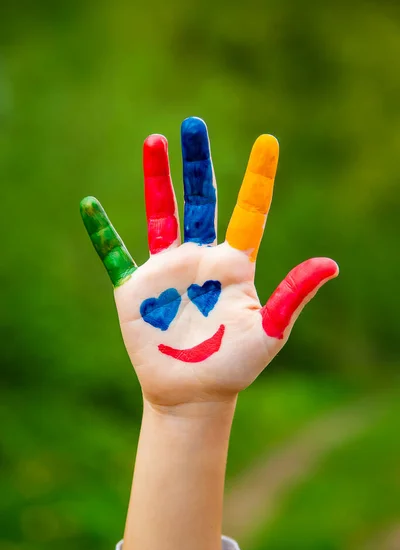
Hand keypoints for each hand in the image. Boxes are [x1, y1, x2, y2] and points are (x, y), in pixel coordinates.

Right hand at [80, 117, 337, 408]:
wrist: (194, 393)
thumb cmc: (235, 366)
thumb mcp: (269, 332)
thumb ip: (292, 296)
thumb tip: (330, 265)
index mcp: (234, 265)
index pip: (249, 212)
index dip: (259, 177)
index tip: (268, 141)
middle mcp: (200, 259)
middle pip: (200, 200)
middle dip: (198, 163)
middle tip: (193, 124)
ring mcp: (167, 271)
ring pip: (160, 214)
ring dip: (156, 178)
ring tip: (154, 141)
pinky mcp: (136, 289)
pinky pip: (116, 254)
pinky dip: (102, 233)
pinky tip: (89, 205)